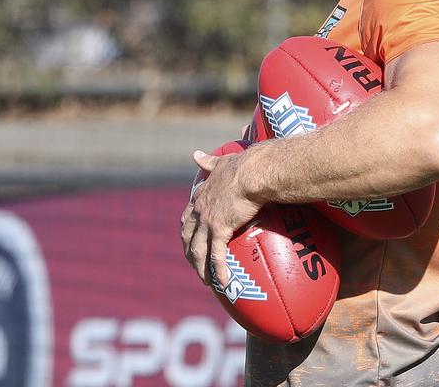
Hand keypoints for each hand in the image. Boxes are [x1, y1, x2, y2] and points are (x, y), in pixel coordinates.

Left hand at [180, 149, 262, 288]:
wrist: (252, 172)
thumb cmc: (241, 165)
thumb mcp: (220, 162)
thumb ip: (207, 161)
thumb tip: (195, 154)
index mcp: (200, 196)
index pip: (187, 217)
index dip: (186, 230)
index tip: (188, 240)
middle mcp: (199, 210)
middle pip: (188, 237)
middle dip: (189, 253)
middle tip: (195, 266)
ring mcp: (208, 221)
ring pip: (198, 250)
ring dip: (200, 268)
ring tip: (206, 282)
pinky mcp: (220, 229)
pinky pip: (217, 256)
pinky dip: (218, 271)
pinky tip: (223, 284)